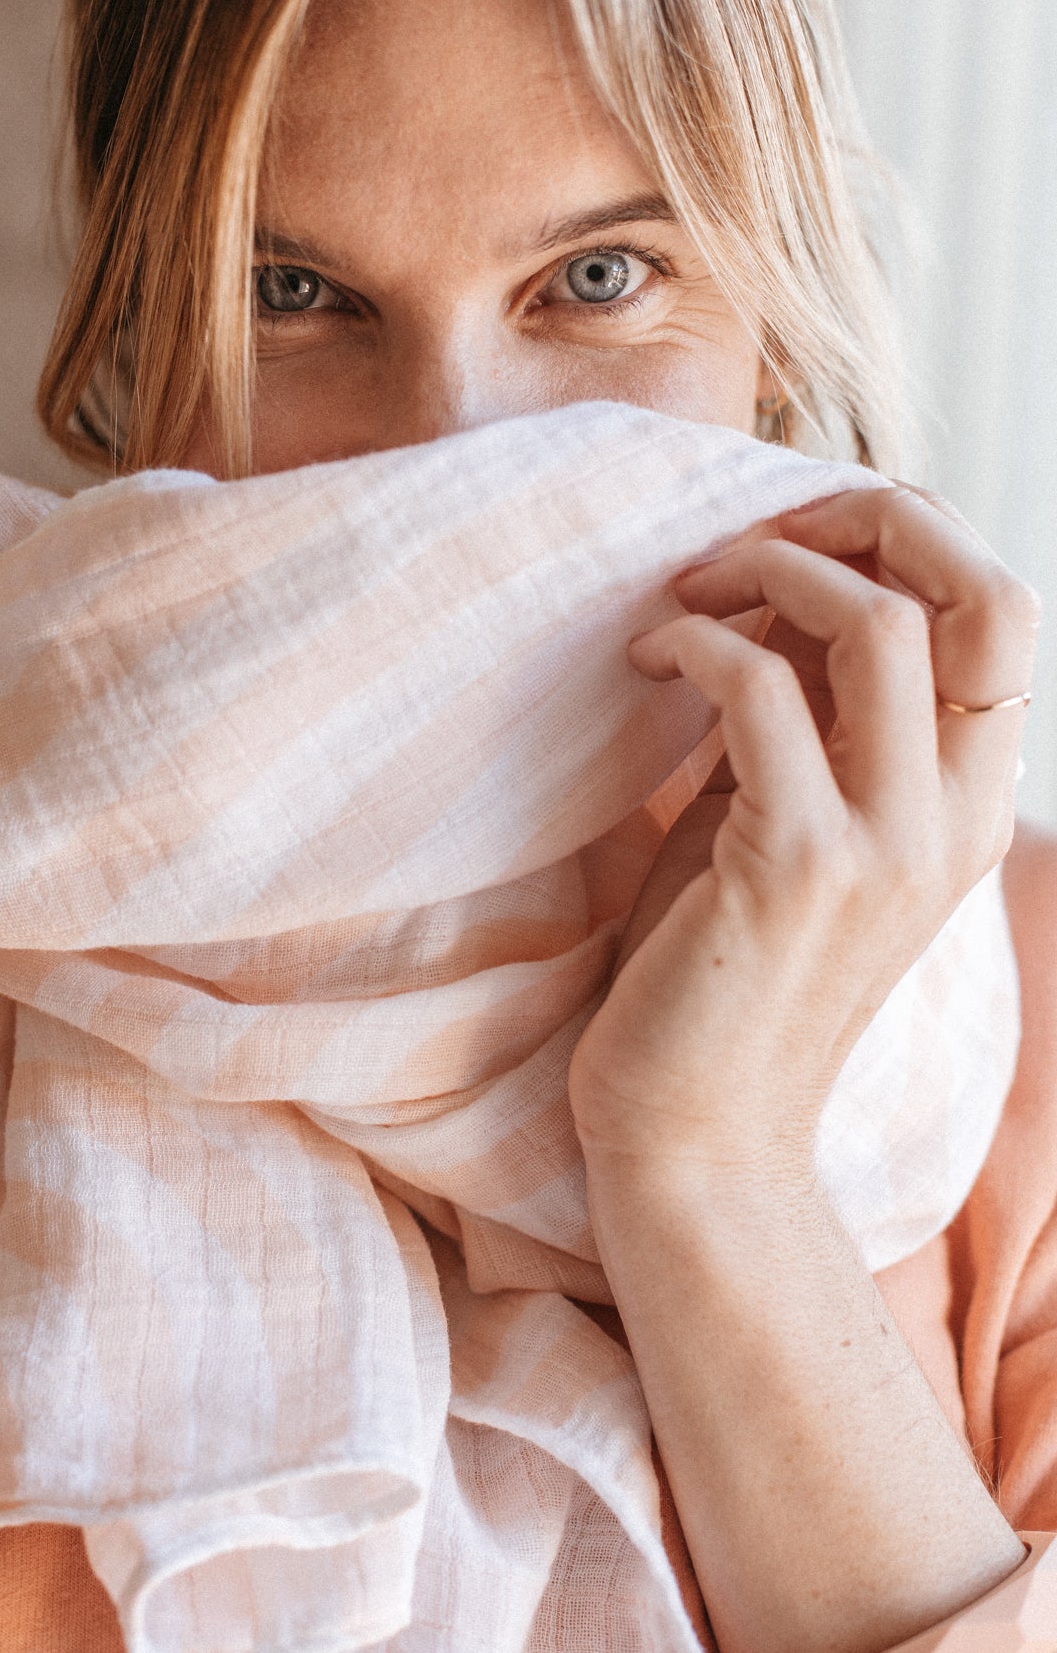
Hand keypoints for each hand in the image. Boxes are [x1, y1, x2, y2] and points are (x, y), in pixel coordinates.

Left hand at [567, 483, 1040, 1185]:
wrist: (697, 1137)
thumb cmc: (722, 968)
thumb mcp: (788, 819)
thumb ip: (814, 713)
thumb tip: (781, 579)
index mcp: (971, 803)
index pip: (1004, 608)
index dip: (908, 533)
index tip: (793, 532)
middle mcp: (956, 817)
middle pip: (978, 588)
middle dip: (865, 516)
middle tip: (750, 533)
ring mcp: (888, 844)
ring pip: (877, 620)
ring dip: (763, 571)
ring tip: (684, 595)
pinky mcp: (799, 866)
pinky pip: (760, 689)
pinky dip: (695, 645)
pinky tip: (648, 660)